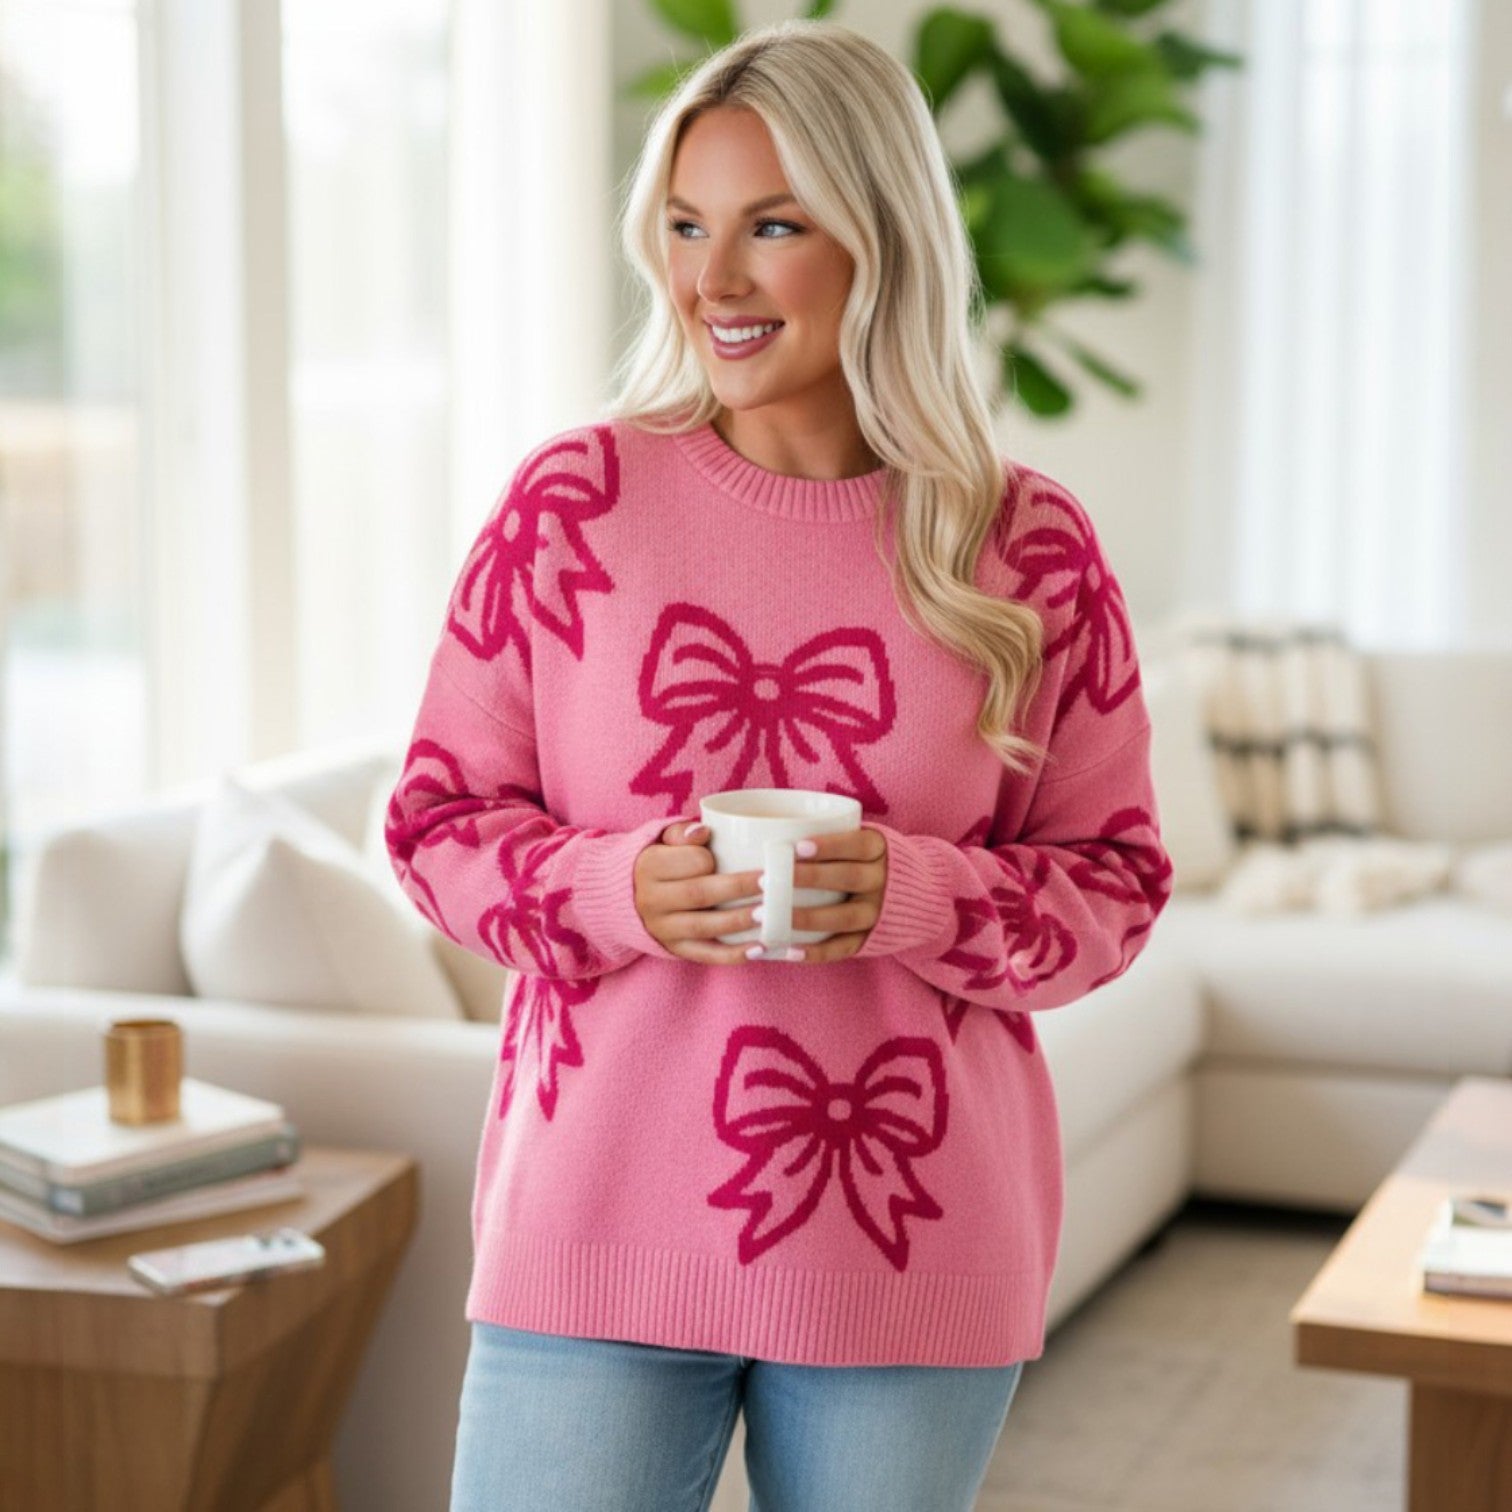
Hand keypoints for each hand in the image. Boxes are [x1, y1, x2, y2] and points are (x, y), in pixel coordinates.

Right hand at [633, 819, 765, 964]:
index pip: (690, 862)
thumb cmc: (663, 861)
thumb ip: (681, 832)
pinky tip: (760, 948)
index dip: (715, 859)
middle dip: (738, 888)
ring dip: (739, 922)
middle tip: (771, 883)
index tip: (738, 855)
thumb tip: (703, 832)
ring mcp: (663, 928)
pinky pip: (705, 955)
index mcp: (650, 866)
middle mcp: (652, 900)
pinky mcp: (675, 949)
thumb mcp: (663, 840)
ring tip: (769, 914)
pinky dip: (733, 954)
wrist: (630, 897)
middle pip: (699, 894)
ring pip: (704, 927)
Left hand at [773, 825, 887, 962]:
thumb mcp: (862, 839)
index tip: (798, 846)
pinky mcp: (871, 939)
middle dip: (810, 878)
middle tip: (768, 880)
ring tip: (773, 917)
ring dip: (808, 918)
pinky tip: (790, 950)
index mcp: (880, 850)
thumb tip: (770, 828)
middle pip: (849, 878)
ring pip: (845, 917)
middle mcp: (883, 881)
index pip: (859, 844)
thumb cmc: (866, 858)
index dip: (830, 845)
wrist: (916, 892)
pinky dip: (818, 952)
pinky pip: (844, 948)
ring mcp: (878, 912)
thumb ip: (831, 833)